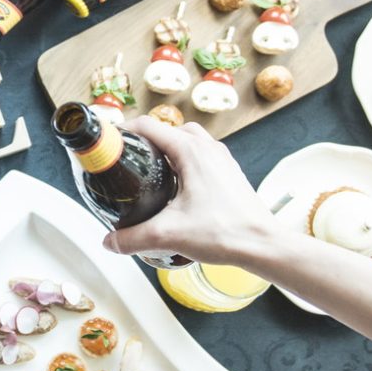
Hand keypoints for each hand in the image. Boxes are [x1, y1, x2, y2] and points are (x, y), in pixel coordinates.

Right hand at [101, 118, 281, 265]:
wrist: (262, 245)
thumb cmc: (226, 232)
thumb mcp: (168, 234)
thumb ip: (132, 237)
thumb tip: (110, 241)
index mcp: (190, 151)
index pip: (147, 126)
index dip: (123, 131)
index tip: (109, 144)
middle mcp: (208, 148)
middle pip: (167, 130)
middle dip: (144, 141)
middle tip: (127, 160)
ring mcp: (221, 159)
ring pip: (187, 140)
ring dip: (166, 149)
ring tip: (151, 173)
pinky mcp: (228, 173)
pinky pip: (201, 155)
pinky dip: (184, 162)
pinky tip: (176, 188)